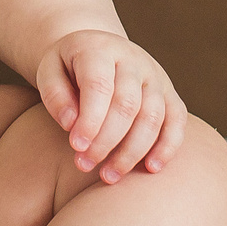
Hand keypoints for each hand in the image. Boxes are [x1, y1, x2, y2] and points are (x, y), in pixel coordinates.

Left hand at [33, 29, 188, 185]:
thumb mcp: (49, 71)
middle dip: (106, 141)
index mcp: (100, 49)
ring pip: (153, 116)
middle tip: (84, 165)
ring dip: (132, 151)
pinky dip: (167, 146)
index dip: (90, 120)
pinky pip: (177, 120)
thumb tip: (70, 124)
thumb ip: (55, 96)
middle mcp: (133, 59)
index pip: (99, 86)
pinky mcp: (169, 93)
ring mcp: (155, 76)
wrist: (97, 50)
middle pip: (127, 104)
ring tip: (109, 176)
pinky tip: (151, 169)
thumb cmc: (68, 68)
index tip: (77, 148)